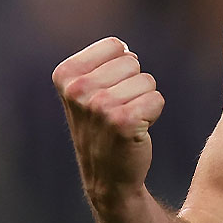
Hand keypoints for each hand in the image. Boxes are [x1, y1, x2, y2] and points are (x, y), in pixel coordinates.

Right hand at [52, 37, 164, 204]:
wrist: (107, 176)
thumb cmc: (102, 127)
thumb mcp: (87, 91)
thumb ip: (103, 63)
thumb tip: (125, 48)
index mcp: (65, 75)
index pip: (115, 46)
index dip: (120, 67)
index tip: (106, 91)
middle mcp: (77, 89)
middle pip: (133, 62)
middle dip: (134, 84)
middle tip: (117, 110)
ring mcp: (99, 106)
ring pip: (147, 81)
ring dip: (143, 100)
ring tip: (125, 120)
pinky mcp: (123, 122)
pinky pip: (157, 99)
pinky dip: (153, 113)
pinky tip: (136, 130)